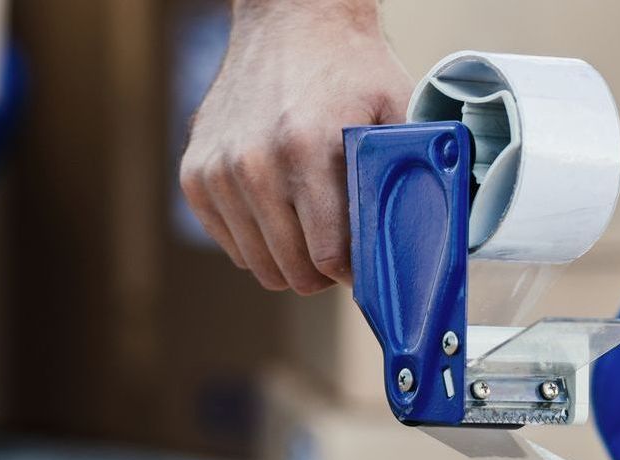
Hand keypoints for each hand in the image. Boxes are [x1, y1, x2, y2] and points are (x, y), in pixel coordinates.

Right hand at [179, 0, 412, 292]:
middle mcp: (253, 164)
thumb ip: (404, 173)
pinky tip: (281, 214)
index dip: (353, 273)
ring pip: (258, 264)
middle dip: (324, 273)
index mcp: (305, 150)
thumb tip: (424, 233)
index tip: (366, 267)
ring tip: (313, 232)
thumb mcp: (396, 111)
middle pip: (292, 270)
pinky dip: (257, 241)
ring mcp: (217, 171)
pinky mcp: (195, 175)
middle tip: (343, 254)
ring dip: (290, 260)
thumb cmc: (350, 68)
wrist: (291, 20)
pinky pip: (229, 243)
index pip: (328, 257)